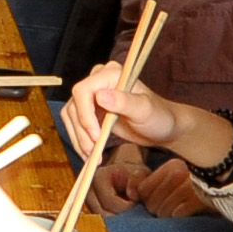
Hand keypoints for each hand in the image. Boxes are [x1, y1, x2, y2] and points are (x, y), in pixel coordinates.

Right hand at [64, 59, 189, 168]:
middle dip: (82, 132)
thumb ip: (124, 102)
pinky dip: (79, 140)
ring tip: (93, 157)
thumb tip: (101, 96)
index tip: (96, 135)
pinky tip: (90, 154)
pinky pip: (75, 124)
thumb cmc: (158, 115)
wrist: (161, 127)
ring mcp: (92, 96)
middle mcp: (98, 81)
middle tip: (94, 152)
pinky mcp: (90, 110)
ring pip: (71, 117)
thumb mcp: (144, 110)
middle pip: (74, 105)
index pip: (83, 90)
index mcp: (111, 74)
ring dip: (79, 139)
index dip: (85, 114)